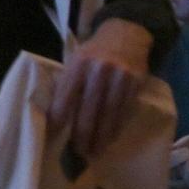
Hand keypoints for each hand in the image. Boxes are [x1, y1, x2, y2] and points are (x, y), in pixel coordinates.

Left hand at [48, 18, 153, 157]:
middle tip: (76, 154)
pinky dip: (115, 128)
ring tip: (92, 153)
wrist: (126, 34)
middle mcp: (98, 70)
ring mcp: (118, 77)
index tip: (54, 138)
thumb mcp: (76, 60)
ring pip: (107, 115)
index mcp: (78, 64)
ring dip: (100, 138)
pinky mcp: (135, 83)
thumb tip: (55, 117)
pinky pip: (123, 112)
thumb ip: (68, 83)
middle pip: (87, 111)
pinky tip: (109, 139)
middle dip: (81, 136)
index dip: (59, 121)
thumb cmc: (95, 52)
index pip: (65, 98)